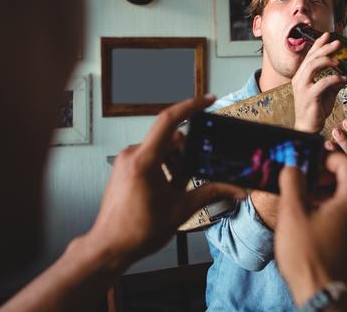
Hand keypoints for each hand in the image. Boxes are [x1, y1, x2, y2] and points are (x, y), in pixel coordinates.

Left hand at [83, 95, 246, 270]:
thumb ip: (211, 193)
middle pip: (169, 139)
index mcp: (144, 161)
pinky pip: (148, 156)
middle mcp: (132, 155)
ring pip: (160, 148)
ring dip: (174, 163)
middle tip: (190, 178)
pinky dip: (162, 167)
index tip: (208, 100)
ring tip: (175, 189)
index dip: (191, 106)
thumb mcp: (181, 210)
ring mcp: (126, 160)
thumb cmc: (137, 231)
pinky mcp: (124, 167)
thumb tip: (236, 190)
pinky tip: (166, 189)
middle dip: (185, 155)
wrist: (110, 246)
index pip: (169, 121)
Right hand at [274, 153, 346, 306]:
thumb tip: (293, 167)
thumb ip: (292, 183)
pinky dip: (342, 202)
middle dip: (337, 169)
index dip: (329, 157)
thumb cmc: (307, 256)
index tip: (311, 160)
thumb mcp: (292, 214)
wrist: (322, 294)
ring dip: (339, 186)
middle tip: (314, 173)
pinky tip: (319, 211)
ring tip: (314, 191)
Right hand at [292, 32, 346, 132]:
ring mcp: (302, 87)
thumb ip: (333, 83)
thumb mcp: (326, 93)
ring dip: (326, 60)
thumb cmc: (314, 110)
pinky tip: (342, 79)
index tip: (327, 35)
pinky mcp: (309, 96)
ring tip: (338, 60)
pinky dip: (334, 79)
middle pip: (311, 58)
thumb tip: (345, 75)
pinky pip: (322, 83)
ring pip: (312, 66)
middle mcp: (299, 80)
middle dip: (324, 48)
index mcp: (301, 77)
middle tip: (337, 43)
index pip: (309, 56)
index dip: (318, 45)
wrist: (308, 127)